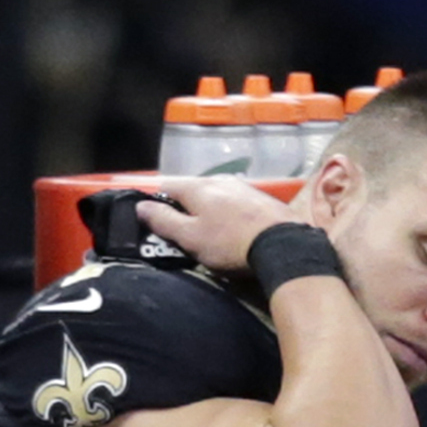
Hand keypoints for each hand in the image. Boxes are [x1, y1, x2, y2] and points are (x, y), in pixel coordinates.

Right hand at [135, 174, 300, 273]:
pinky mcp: (265, 200)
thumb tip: (141, 206)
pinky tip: (236, 233)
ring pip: (216, 197)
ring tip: (212, 236)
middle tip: (185, 235)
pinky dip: (231, 216)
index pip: (166, 186)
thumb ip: (163, 220)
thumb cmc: (230, 243)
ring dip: (210, 213)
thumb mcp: (190, 237)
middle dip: (185, 210)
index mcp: (198, 186)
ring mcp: (245, 188)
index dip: (156, 203)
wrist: (285, 246)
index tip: (156, 222)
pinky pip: (237, 205)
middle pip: (192, 192)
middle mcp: (221, 180)